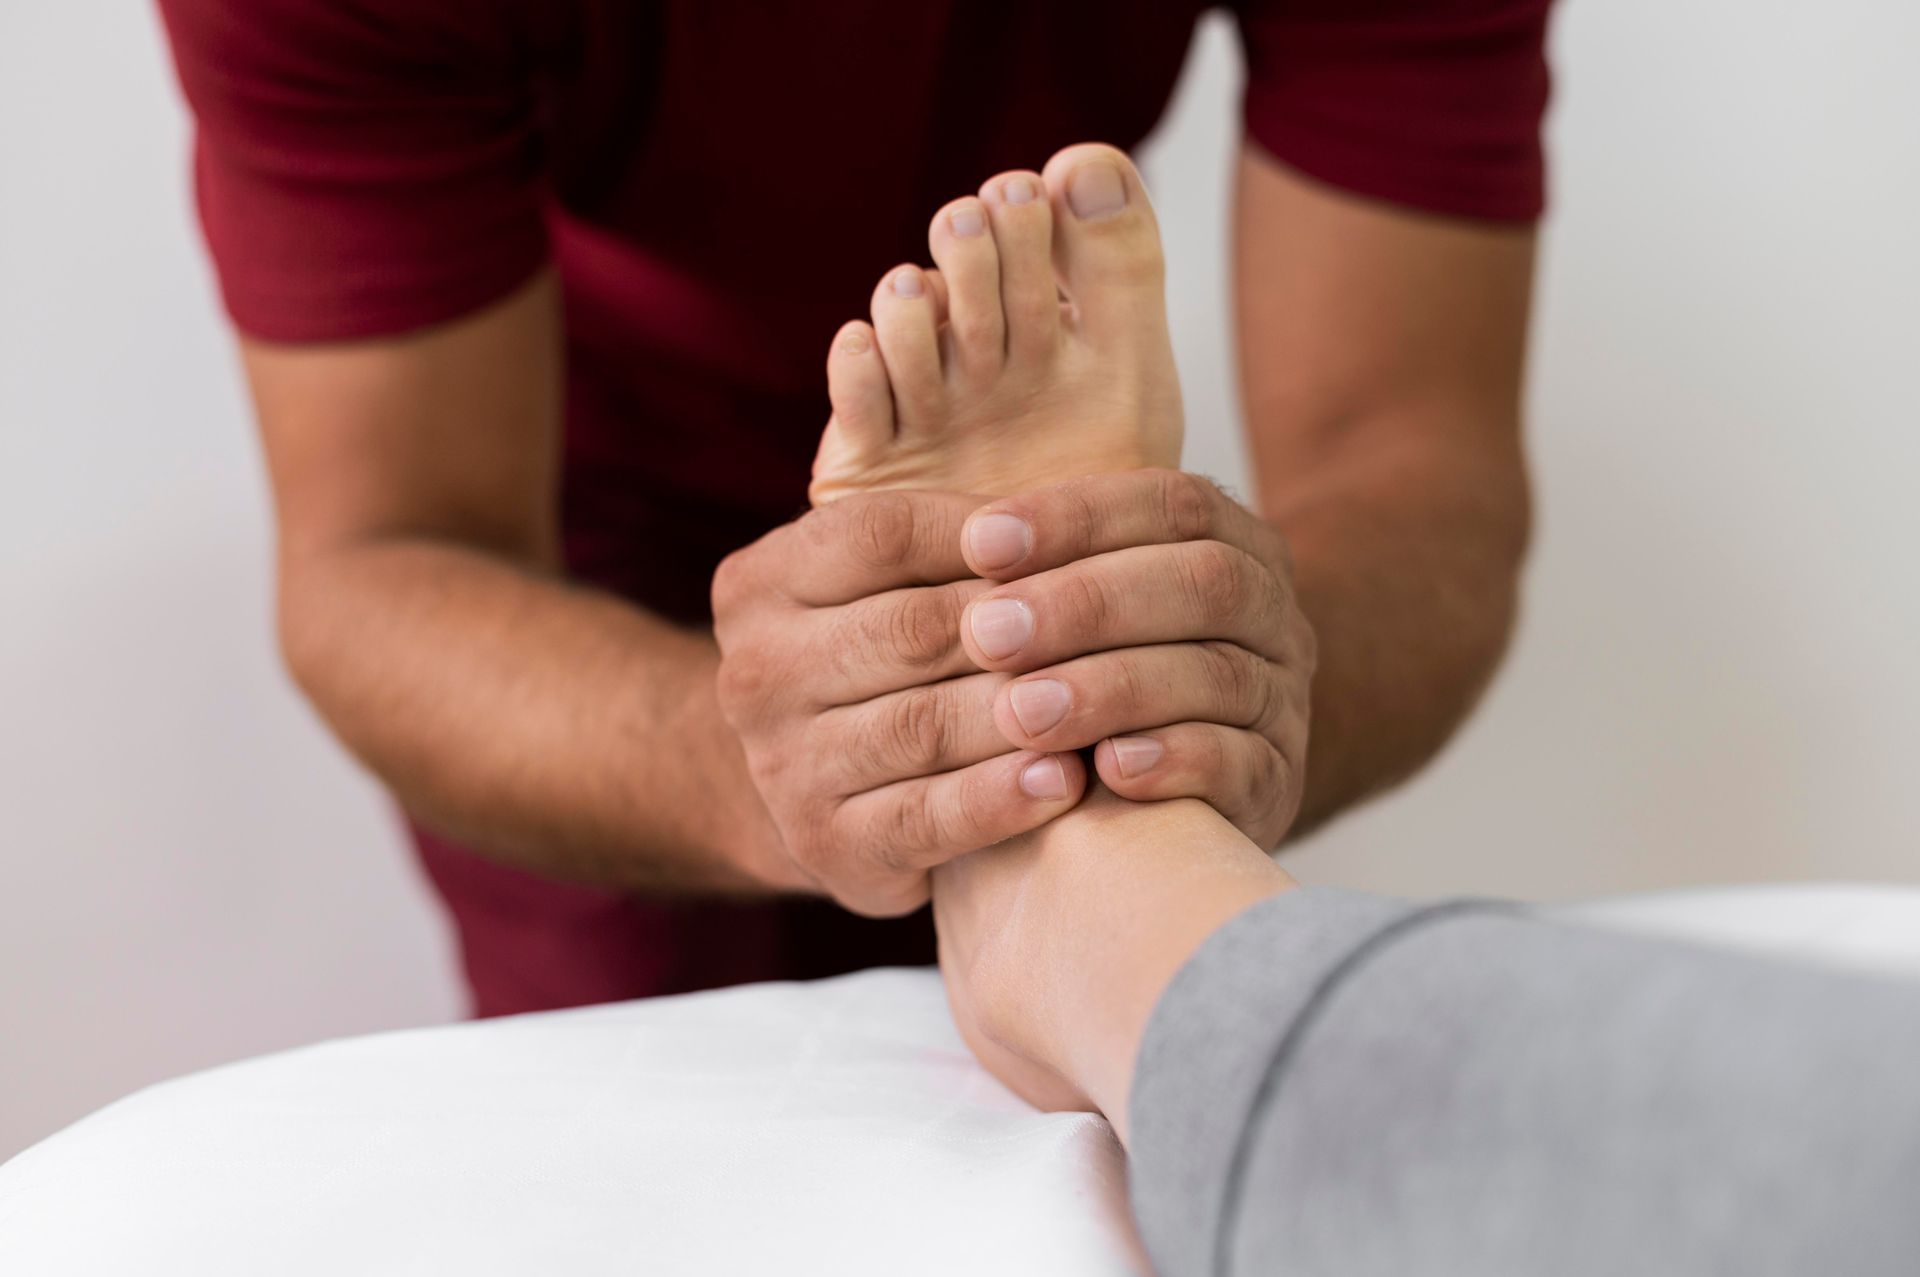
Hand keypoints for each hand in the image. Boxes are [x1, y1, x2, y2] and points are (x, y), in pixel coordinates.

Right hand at [710, 491, 1088, 915]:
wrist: (820, 793)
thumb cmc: (886, 658)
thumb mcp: (883, 582)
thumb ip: (940, 535)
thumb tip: (1050, 497)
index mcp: (760, 583)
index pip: (880, 534)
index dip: (985, 535)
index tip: (1071, 541)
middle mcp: (754, 671)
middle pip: (909, 630)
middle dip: (1020, 628)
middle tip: (1114, 623)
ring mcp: (781, 765)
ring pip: (922, 726)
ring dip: (1022, 714)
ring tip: (1103, 703)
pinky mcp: (826, 847)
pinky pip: (924, 818)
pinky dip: (1000, 799)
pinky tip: (1064, 781)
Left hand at [955, 469, 1315, 849]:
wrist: (1168, 797)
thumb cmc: (1089, 677)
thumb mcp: (1072, 607)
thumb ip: (1038, 568)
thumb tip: (957, 531)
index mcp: (1232, 543)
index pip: (1170, 504)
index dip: (1076, 516)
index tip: (979, 541)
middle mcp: (1272, 613)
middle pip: (1202, 581)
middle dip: (1087, 603)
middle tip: (987, 635)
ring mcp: (1284, 700)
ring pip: (1218, 674)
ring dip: (1112, 688)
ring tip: (1023, 712)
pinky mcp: (1279, 785)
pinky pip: (1242, 764)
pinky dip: (1174, 761)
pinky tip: (1108, 771)